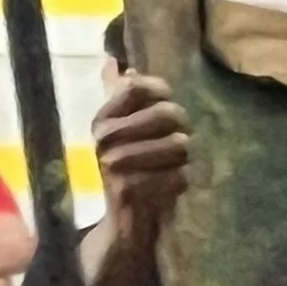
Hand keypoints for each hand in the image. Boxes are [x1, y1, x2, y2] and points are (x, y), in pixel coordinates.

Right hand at [90, 72, 189, 246]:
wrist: (123, 225)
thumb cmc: (129, 173)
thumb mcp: (122, 133)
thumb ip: (119, 96)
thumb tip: (114, 60)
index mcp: (102, 120)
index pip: (139, 86)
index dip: (163, 93)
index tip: (168, 106)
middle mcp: (104, 138)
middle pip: (168, 113)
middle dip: (183, 130)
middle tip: (177, 146)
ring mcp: (115, 164)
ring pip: (180, 144)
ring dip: (184, 160)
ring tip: (170, 169)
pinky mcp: (131, 189)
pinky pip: (181, 175)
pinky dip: (181, 183)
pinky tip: (167, 190)